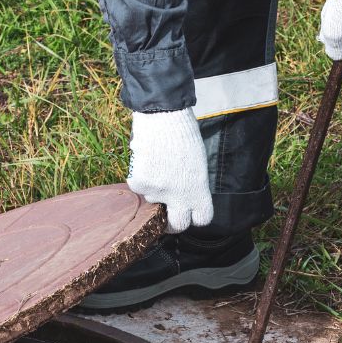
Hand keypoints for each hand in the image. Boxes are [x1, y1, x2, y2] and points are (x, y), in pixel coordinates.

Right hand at [127, 109, 213, 232]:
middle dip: (172, 223)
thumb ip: (193, 184)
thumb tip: (183, 196)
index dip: (196, 216)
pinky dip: (141, 176)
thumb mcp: (198, 163)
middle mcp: (179, 196)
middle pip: (177, 225)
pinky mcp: (140, 184)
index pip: (202, 219)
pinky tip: (146, 159)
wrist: (163, 117)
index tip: (190, 213)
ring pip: (153, 199)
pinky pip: (138, 186)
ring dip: (154, 188)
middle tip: (167, 215)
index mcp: (199, 191)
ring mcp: (158, 192)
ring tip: (157, 165)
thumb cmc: (183, 135)